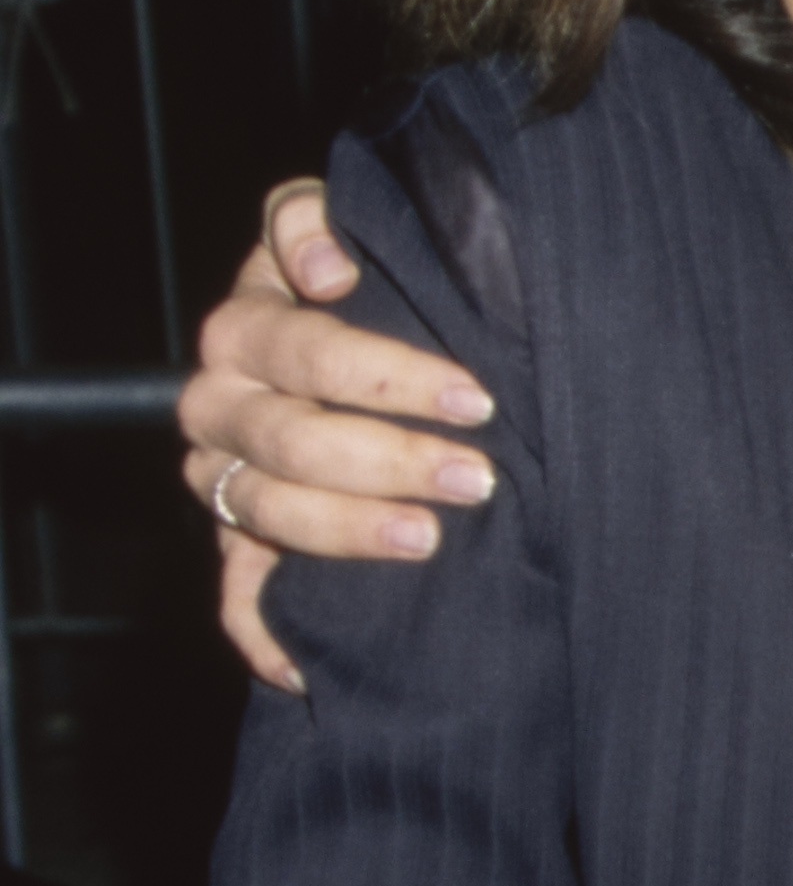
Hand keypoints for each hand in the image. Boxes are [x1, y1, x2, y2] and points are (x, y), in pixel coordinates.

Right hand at [179, 179, 495, 695]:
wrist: (365, 343)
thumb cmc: (373, 281)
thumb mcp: (354, 228)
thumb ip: (319, 219)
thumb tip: (324, 266)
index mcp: (247, 324)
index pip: (304, 349)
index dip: (387, 374)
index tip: (475, 397)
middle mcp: (220, 401)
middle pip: (290, 435)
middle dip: (389, 459)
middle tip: (479, 476)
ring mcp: (223, 477)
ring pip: (263, 511)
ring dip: (346, 532)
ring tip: (430, 541)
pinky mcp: (235, 544)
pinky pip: (234, 600)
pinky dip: (265, 638)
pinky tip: (310, 666)